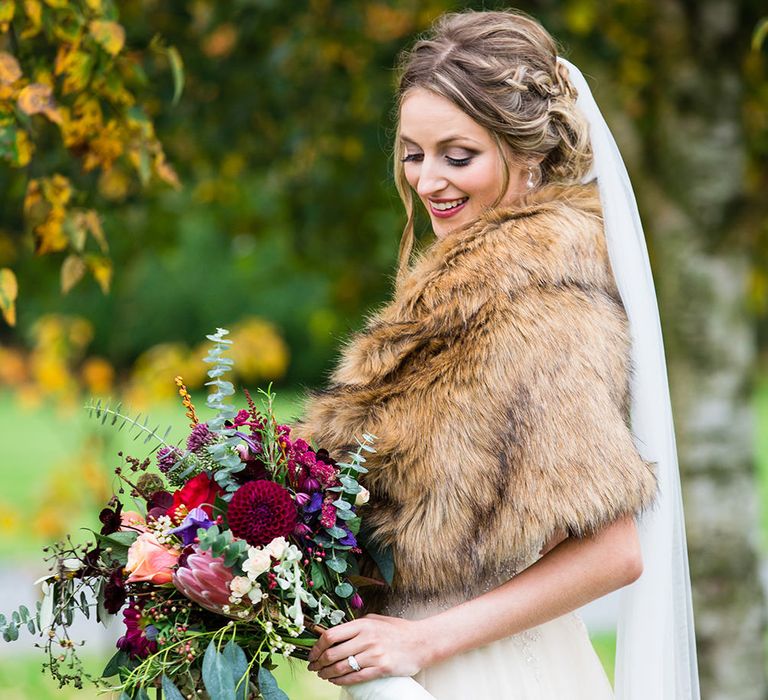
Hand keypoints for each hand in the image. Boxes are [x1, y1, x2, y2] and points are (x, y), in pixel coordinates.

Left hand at [307, 613, 429, 685]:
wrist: (420, 642)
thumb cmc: (397, 630)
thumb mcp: (375, 620)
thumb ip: (356, 625)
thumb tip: (335, 633)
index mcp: (362, 624)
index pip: (331, 635)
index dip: (317, 647)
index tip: (313, 653)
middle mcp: (366, 638)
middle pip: (333, 653)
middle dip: (319, 663)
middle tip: (314, 667)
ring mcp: (374, 654)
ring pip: (342, 667)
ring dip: (327, 673)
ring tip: (322, 674)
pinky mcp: (381, 668)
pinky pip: (355, 677)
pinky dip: (341, 681)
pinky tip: (336, 680)